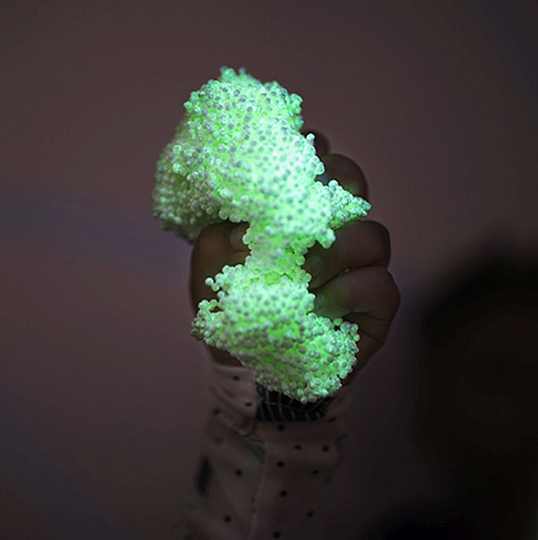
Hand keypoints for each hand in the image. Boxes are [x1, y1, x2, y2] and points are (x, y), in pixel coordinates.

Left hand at [189, 130, 399, 379]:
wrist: (248, 364)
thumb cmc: (234, 306)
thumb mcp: (211, 272)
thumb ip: (217, 242)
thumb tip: (243, 230)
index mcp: (298, 211)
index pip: (316, 161)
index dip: (308, 151)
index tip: (285, 166)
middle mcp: (333, 229)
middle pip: (353, 182)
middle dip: (332, 190)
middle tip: (300, 219)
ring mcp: (359, 265)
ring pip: (373, 235)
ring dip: (335, 253)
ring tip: (303, 276)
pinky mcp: (375, 305)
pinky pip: (380, 285)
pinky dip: (348, 292)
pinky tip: (319, 308)